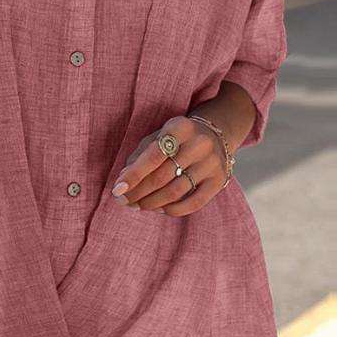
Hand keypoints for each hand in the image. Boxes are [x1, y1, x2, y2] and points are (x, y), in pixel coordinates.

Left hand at [111, 115, 229, 216]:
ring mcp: (212, 163)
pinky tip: (159, 208)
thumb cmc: (177, 139)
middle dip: (138, 192)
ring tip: (137, 205)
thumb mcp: (157, 137)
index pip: (153, 155)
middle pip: (162, 176)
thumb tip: (124, 181)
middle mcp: (199, 143)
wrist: (215, 135)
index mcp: (180, 127)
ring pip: (175, 192)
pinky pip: (193, 203)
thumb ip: (139, 157)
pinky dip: (172, 210)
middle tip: (124, 200)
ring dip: (151, 203)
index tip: (117, 190)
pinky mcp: (219, 180)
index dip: (133, 175)